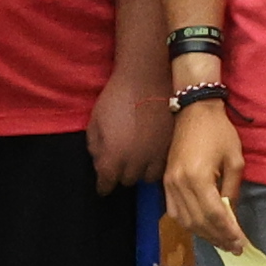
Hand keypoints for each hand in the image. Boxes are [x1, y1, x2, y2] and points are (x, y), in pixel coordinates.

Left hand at [87, 68, 169, 189]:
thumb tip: (100, 162)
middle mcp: (136, 162)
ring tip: (137, 160)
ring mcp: (156, 155)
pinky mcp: (171, 146)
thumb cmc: (116, 97)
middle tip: (118, 163)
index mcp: (114, 157)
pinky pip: (163, 166)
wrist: (146, 78)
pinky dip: (155, 164)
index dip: (103, 186)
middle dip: (120, 174)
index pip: (107, 183)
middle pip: (127, 181)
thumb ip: (94, 146)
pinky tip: (151, 155)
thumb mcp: (94, 121)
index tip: (103, 187)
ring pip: (147, 178)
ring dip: (140, 171)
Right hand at [166, 98, 248, 254]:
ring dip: (203, 234)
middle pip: (199, 221)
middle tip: (233, 247)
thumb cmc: (219, 132)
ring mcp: (169, 183)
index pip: (214, 214)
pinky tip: (202, 228)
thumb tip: (230, 215)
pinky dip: (188, 223)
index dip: (228, 232)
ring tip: (221, 241)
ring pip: (185, 220)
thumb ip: (232, 191)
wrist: (195, 111)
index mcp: (198, 177)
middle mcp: (179, 184)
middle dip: (218, 237)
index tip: (241, 243)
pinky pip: (174, 211)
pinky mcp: (165, 181)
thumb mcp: (235, 160)